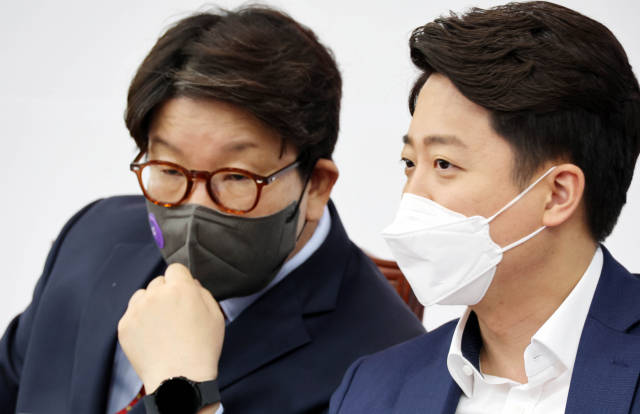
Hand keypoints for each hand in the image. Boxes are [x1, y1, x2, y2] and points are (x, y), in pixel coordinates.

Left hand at [118, 263, 224, 394]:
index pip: (175, 269)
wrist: (180, 379)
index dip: (180, 280)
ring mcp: (137, 309)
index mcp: (180, 288)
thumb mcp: (216, 316)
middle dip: (166, 293)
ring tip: (161, 325)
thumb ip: (203, 292)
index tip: (182, 293)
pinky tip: (151, 336)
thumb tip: (190, 283)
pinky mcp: (124, 325)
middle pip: (158, 282)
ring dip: (150, 304)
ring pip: (142, 295)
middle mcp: (156, 294)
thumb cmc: (202, 349)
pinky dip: (139, 321)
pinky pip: (131, 313)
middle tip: (174, 314)